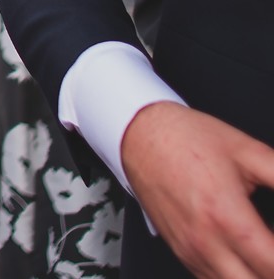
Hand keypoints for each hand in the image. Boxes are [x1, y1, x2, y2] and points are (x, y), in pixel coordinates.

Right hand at [123, 102, 273, 277]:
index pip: (271, 264)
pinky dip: (235, 275)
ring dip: (255, 274)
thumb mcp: (248, 151)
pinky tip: (247, 261)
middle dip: (271, 270)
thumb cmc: (187, 139)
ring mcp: (190, 250)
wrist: (139, 135)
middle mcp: (205, 240)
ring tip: (265, 256)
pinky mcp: (181, 252)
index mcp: (225, 215)